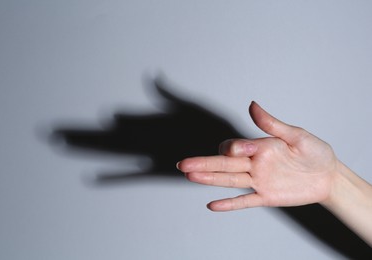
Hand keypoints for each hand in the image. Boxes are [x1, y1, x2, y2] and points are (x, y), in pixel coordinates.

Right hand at [177, 102, 339, 210]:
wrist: (329, 176)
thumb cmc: (315, 152)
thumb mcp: (297, 135)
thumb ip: (272, 124)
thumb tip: (252, 105)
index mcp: (261, 147)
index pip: (236, 147)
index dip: (234, 148)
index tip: (240, 150)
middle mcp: (255, 164)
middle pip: (224, 164)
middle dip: (203, 163)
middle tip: (183, 164)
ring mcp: (259, 181)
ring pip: (229, 180)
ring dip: (209, 179)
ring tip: (189, 176)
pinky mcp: (267, 197)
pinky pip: (245, 201)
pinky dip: (229, 204)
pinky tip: (213, 205)